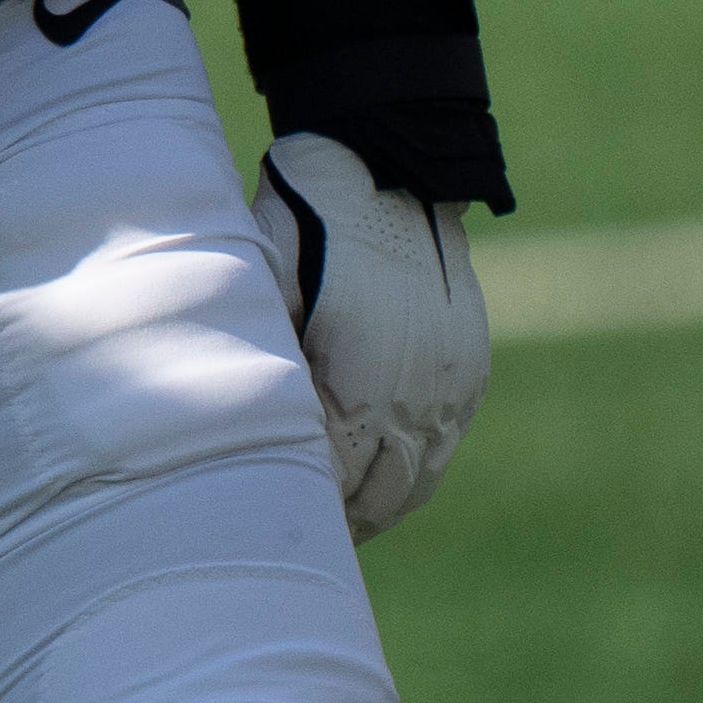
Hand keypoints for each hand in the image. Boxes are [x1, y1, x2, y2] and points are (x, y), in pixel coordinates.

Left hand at [255, 134, 489, 533]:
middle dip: (336, 521)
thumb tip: (234, 427)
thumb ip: (259, 362)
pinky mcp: (468, 375)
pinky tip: (380, 475)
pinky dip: (411, 473)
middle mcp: (407, 399)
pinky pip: (441, 450)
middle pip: (372, 499)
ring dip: (377, 505)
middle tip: (299, 535)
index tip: (265, 519)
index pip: (324, 483)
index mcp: (352, 386)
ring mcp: (446, 390)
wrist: (390, 167)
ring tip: (338, 520)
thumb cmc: (305, 225)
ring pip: (413, 485)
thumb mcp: (263, 288)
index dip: (296, 506)